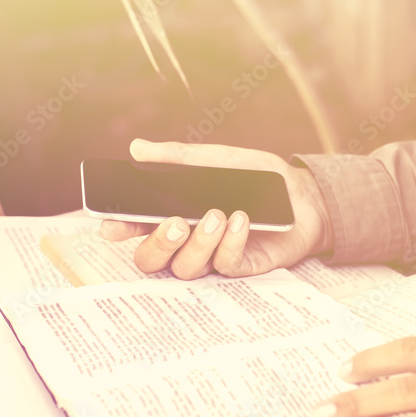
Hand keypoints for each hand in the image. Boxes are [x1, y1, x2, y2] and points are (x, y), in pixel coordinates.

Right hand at [100, 139, 332, 278]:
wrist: (303, 193)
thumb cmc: (256, 177)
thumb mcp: (216, 160)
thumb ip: (177, 157)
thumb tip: (137, 148)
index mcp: (174, 215)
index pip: (137, 229)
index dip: (121, 230)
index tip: (112, 226)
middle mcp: (188, 242)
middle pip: (153, 261)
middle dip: (159, 244)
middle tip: (176, 222)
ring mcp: (213, 257)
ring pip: (187, 268)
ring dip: (199, 243)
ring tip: (216, 215)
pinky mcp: (242, 267)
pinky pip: (226, 265)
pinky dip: (230, 244)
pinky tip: (240, 221)